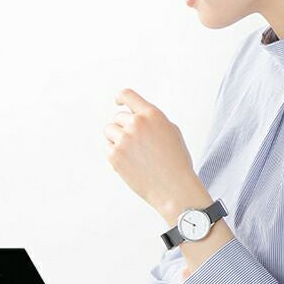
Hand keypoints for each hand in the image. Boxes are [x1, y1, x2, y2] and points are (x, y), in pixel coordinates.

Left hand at [104, 88, 199, 216]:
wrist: (174, 188)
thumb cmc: (176, 162)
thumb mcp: (171, 131)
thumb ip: (152, 120)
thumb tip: (136, 116)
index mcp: (152, 115)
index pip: (128, 95)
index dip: (120, 97)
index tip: (117, 101)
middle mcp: (136, 124)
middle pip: (117, 117)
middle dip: (124, 127)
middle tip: (137, 144)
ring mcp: (124, 139)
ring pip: (109, 131)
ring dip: (117, 139)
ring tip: (134, 153)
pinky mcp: (115, 156)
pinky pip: (107, 148)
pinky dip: (116, 154)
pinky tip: (131, 162)